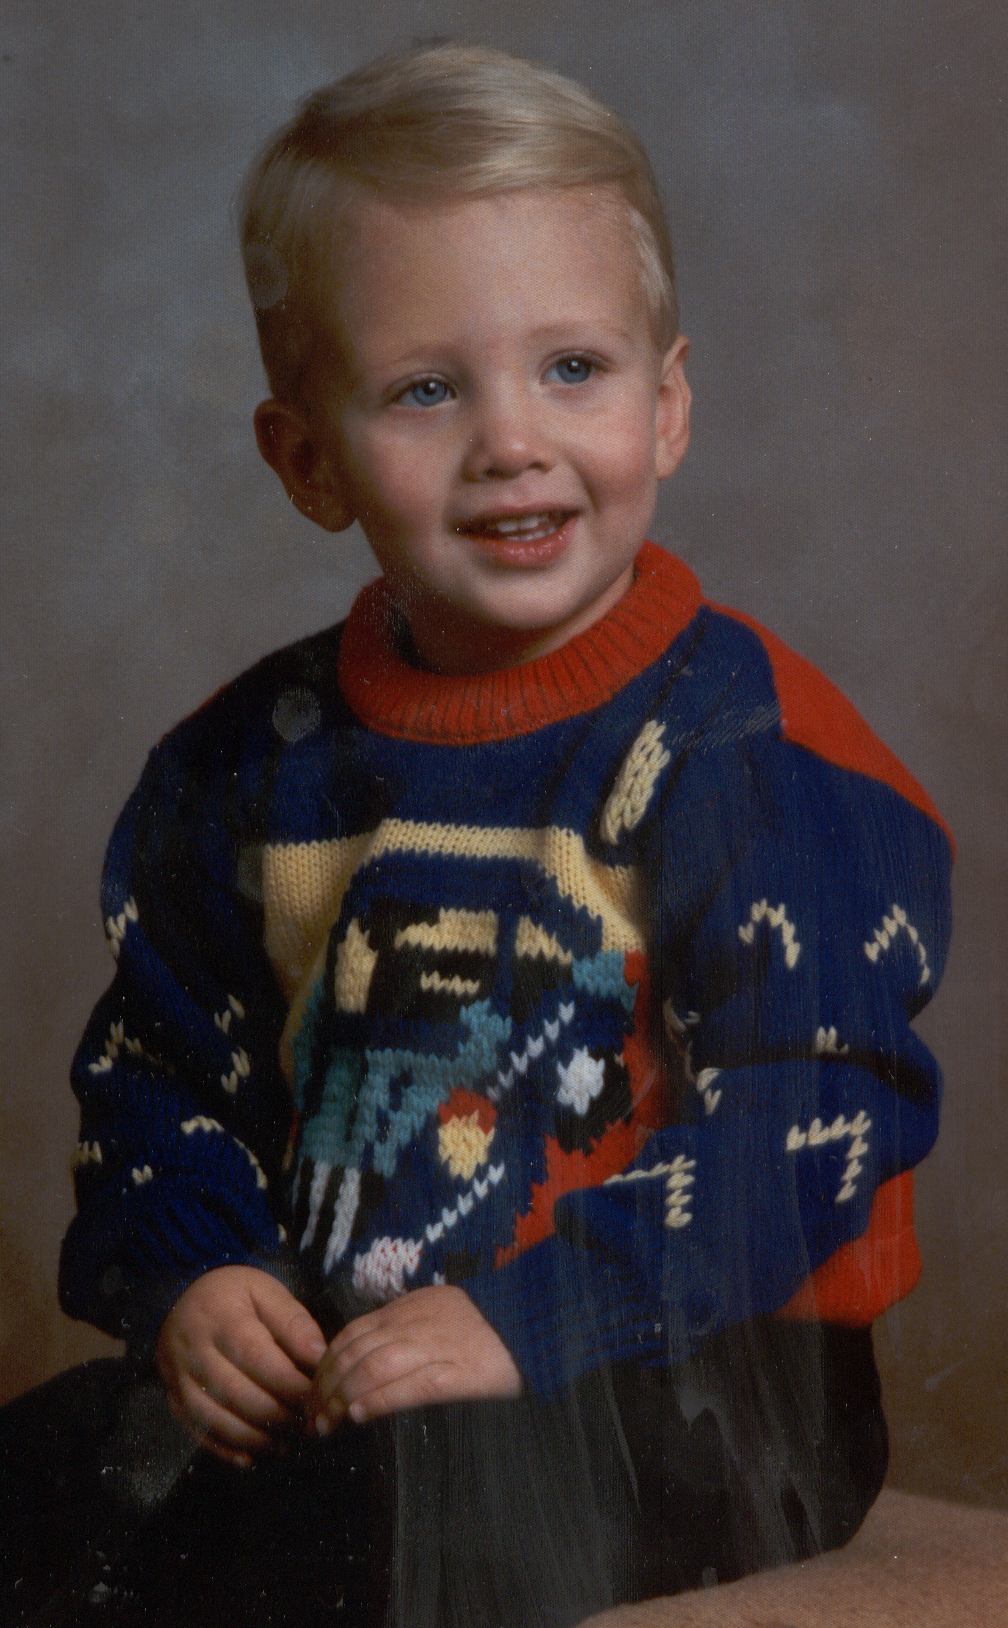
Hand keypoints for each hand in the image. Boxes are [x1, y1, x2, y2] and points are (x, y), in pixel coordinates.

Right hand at [156, 1264, 326, 1466]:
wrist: (182, 1298)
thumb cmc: (234, 1295)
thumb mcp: (266, 1291)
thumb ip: (294, 1322)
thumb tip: (319, 1359)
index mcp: (220, 1317)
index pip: (255, 1356)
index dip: (287, 1383)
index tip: (315, 1399)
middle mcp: (193, 1349)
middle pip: (234, 1392)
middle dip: (274, 1415)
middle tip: (305, 1426)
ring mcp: (177, 1377)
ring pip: (213, 1418)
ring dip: (252, 1438)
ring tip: (285, 1444)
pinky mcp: (172, 1399)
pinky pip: (196, 1432)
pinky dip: (225, 1449)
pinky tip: (252, 1457)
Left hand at [307, 1284, 521, 1430]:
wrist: (537, 1320)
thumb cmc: (488, 1325)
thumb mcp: (439, 1312)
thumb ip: (405, 1328)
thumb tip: (365, 1360)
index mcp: (410, 1308)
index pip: (352, 1334)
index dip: (326, 1365)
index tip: (313, 1393)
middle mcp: (418, 1324)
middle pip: (355, 1352)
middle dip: (326, 1386)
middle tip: (311, 1417)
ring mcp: (439, 1347)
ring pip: (375, 1366)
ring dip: (342, 1397)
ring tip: (326, 1424)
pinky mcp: (462, 1374)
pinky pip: (413, 1384)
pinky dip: (381, 1399)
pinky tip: (360, 1415)